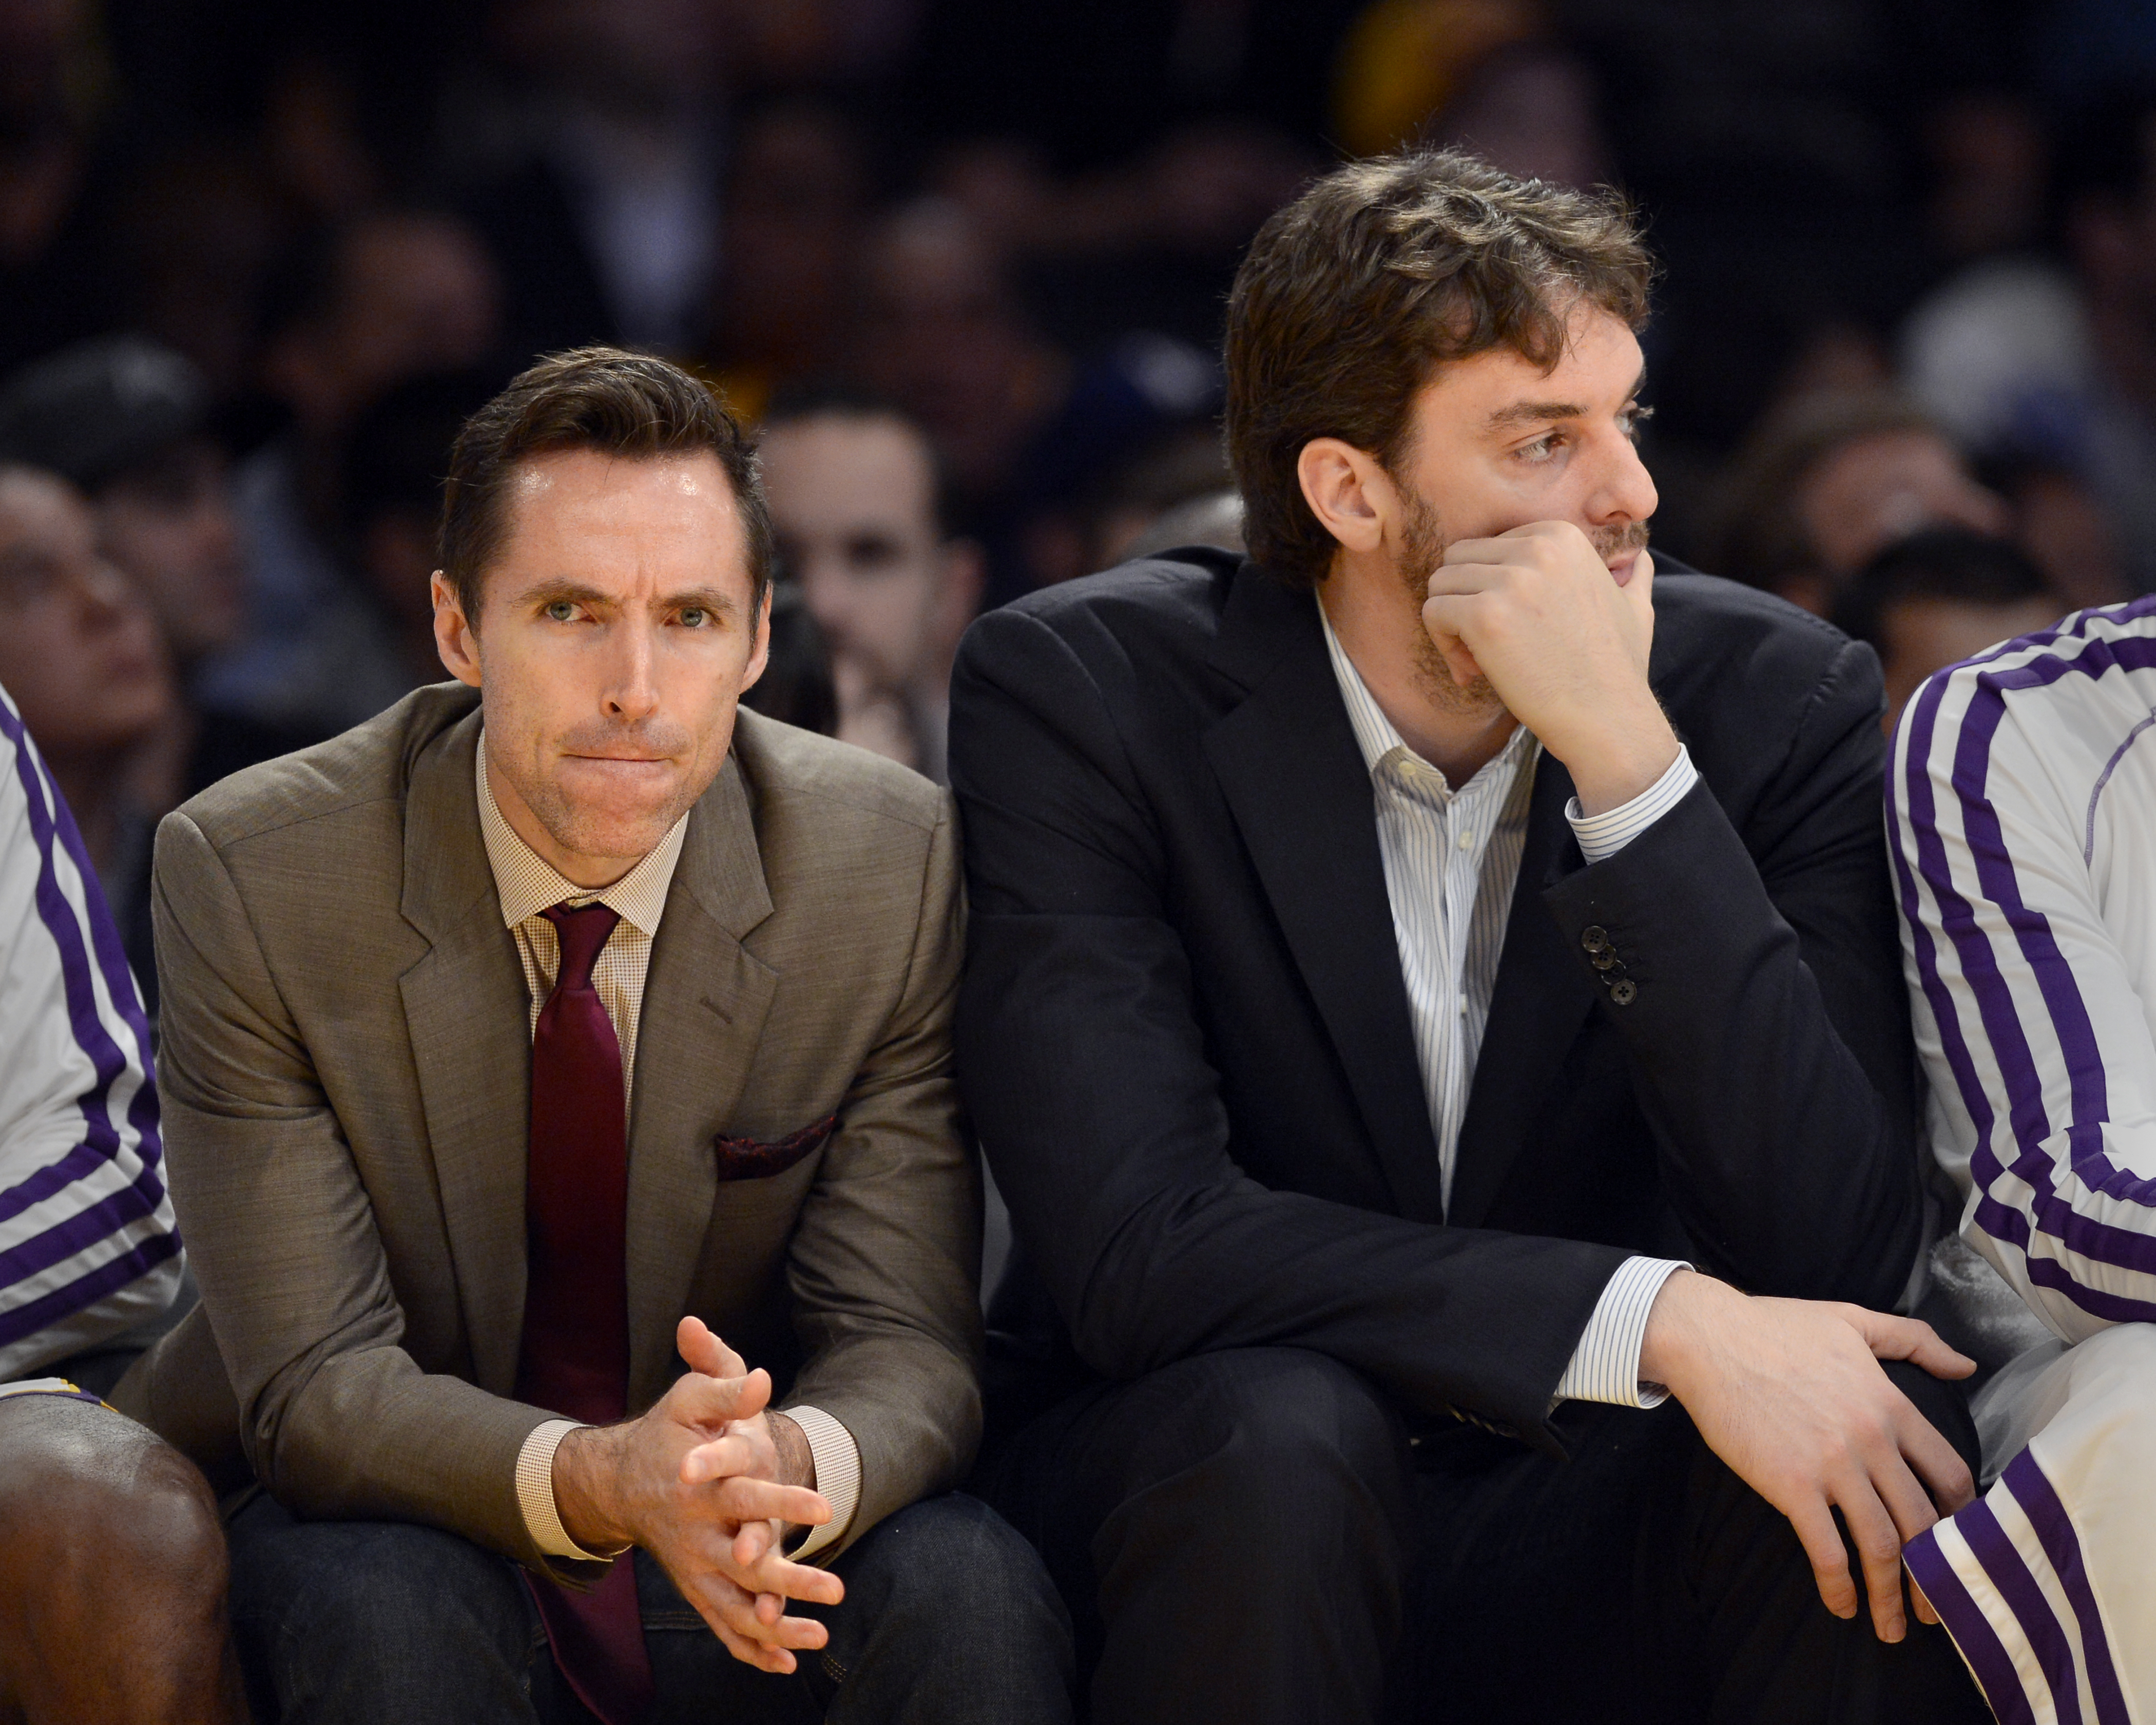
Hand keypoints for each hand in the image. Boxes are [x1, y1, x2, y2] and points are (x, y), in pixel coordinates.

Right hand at [551, 1317, 841, 1672]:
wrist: (619, 1480)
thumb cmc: (666, 1432)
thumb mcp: (691, 1399)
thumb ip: (726, 1389)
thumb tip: (762, 1379)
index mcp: (701, 1488)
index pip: (746, 1494)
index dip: (781, 1502)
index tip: (826, 1508)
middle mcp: (696, 1534)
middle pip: (746, 1564)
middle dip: (790, 1580)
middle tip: (836, 1591)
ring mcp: (694, 1567)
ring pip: (736, 1605)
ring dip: (777, 1627)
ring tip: (821, 1635)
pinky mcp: (694, 1587)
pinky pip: (722, 1624)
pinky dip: (750, 1649)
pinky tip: (786, 1664)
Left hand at [1420, 522, 1675, 813]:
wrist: (1610, 717)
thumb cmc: (1618, 669)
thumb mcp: (1636, 605)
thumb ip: (1632, 573)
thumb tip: (1636, 557)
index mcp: (1563, 536)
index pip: (1490, 544)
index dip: (1491, 587)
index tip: (1512, 626)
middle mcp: (1536, 548)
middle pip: (1458, 559)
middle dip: (1464, 600)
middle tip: (1486, 647)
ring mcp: (1509, 580)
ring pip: (1441, 584)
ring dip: (1450, 624)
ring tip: (1480, 661)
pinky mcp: (1485, 615)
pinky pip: (1433, 612)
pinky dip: (1442, 643)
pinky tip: (1472, 672)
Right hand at [1639, 1271, 1975, 1642]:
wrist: (1708, 1337)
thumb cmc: (1775, 1326)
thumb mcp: (1852, 1319)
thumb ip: (1915, 1341)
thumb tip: (1967, 1366)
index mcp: (1892, 1404)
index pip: (1951, 1476)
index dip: (1963, 1520)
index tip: (1958, 1546)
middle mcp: (1872, 1440)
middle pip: (1923, 1523)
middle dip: (1934, 1575)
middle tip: (1934, 1608)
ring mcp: (1832, 1465)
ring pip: (1882, 1546)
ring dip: (1891, 1595)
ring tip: (1893, 1626)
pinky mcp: (1790, 1484)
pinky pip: (1827, 1549)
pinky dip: (1839, 1586)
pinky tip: (1841, 1605)